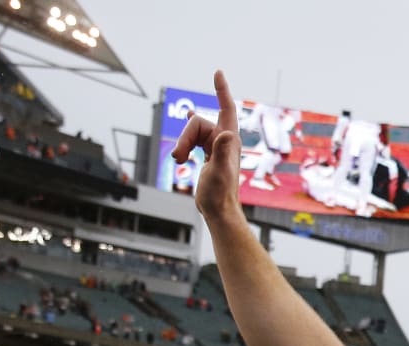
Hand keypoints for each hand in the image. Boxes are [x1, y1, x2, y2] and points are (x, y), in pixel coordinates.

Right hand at [173, 70, 244, 220]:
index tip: (218, 72)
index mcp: (229, 139)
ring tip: (179, 161)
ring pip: (192, 133)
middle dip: (184, 138)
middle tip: (179, 159)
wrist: (218, 210)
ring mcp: (217, 147)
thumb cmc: (219, 194)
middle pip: (197, 124)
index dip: (221, 90)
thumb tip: (226, 134)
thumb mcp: (219, 171)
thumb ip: (222, 152)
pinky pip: (195, 139)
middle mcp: (225, 140)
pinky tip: (185, 140)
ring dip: (182, 144)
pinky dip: (185, 141)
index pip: (226, 108)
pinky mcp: (209, 155)